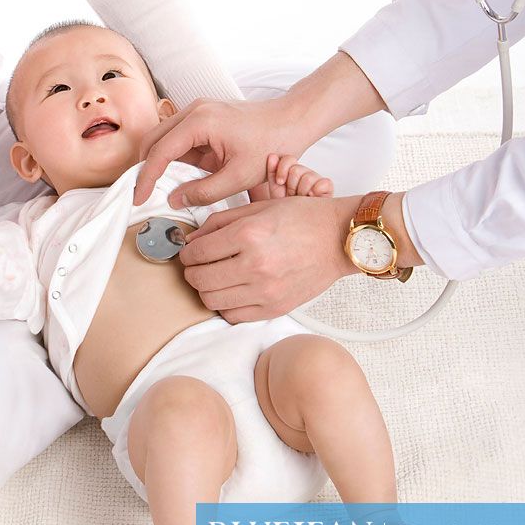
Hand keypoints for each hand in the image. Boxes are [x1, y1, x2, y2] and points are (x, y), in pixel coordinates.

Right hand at [134, 95, 307, 208]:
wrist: (292, 122)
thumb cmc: (272, 143)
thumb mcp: (239, 176)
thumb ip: (204, 191)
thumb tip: (175, 200)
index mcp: (200, 121)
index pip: (160, 151)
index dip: (146, 178)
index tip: (139, 198)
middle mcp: (194, 111)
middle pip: (154, 139)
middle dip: (146, 167)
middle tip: (143, 194)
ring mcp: (198, 112)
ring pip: (165, 139)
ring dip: (161, 163)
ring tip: (161, 189)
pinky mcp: (204, 119)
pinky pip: (181, 139)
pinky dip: (177, 158)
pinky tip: (183, 178)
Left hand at [178, 194, 361, 322]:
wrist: (337, 239)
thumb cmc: (302, 218)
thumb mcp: (258, 207)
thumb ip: (219, 222)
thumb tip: (192, 240)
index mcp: (249, 235)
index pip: (197, 253)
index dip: (186, 253)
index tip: (189, 252)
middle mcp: (255, 265)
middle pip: (200, 280)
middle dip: (192, 272)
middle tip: (197, 265)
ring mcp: (266, 291)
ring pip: (212, 301)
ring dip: (206, 290)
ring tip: (214, 278)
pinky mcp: (275, 308)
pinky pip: (234, 316)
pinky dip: (226, 305)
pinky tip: (232, 291)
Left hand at [248, 154, 332, 202]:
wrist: (293, 221)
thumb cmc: (285, 205)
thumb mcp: (276, 188)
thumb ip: (273, 172)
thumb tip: (272, 155)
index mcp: (293, 169)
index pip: (289, 159)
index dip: (282, 170)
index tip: (280, 182)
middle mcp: (306, 171)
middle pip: (296, 169)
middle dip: (291, 185)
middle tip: (292, 195)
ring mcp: (317, 178)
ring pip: (308, 177)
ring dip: (302, 191)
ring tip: (300, 199)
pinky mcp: (328, 187)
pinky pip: (324, 182)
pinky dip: (316, 190)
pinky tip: (311, 198)